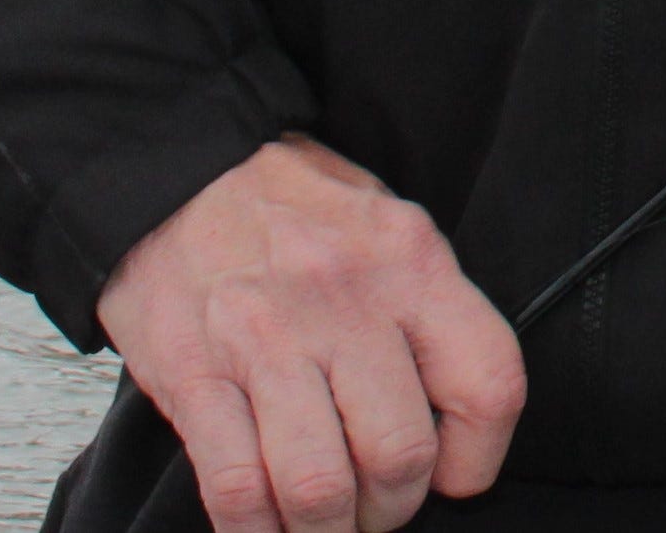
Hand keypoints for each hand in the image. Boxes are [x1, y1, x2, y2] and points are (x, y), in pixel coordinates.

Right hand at [98, 134, 523, 532]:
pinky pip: (237, 488)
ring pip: (320, 487)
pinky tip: (264, 525)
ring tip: (323, 523)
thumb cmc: (291, 209)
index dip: (479, 458)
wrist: (177, 169)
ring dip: (326, 529)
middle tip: (376, 508)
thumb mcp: (388, 229)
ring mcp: (265, 340)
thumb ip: (428, 314)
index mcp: (411, 263)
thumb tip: (454, 421)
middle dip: (393, 508)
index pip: (488, 384)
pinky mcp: (194, 375)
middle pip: (400, 454)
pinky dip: (256, 530)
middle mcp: (345, 302)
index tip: (456, 476)